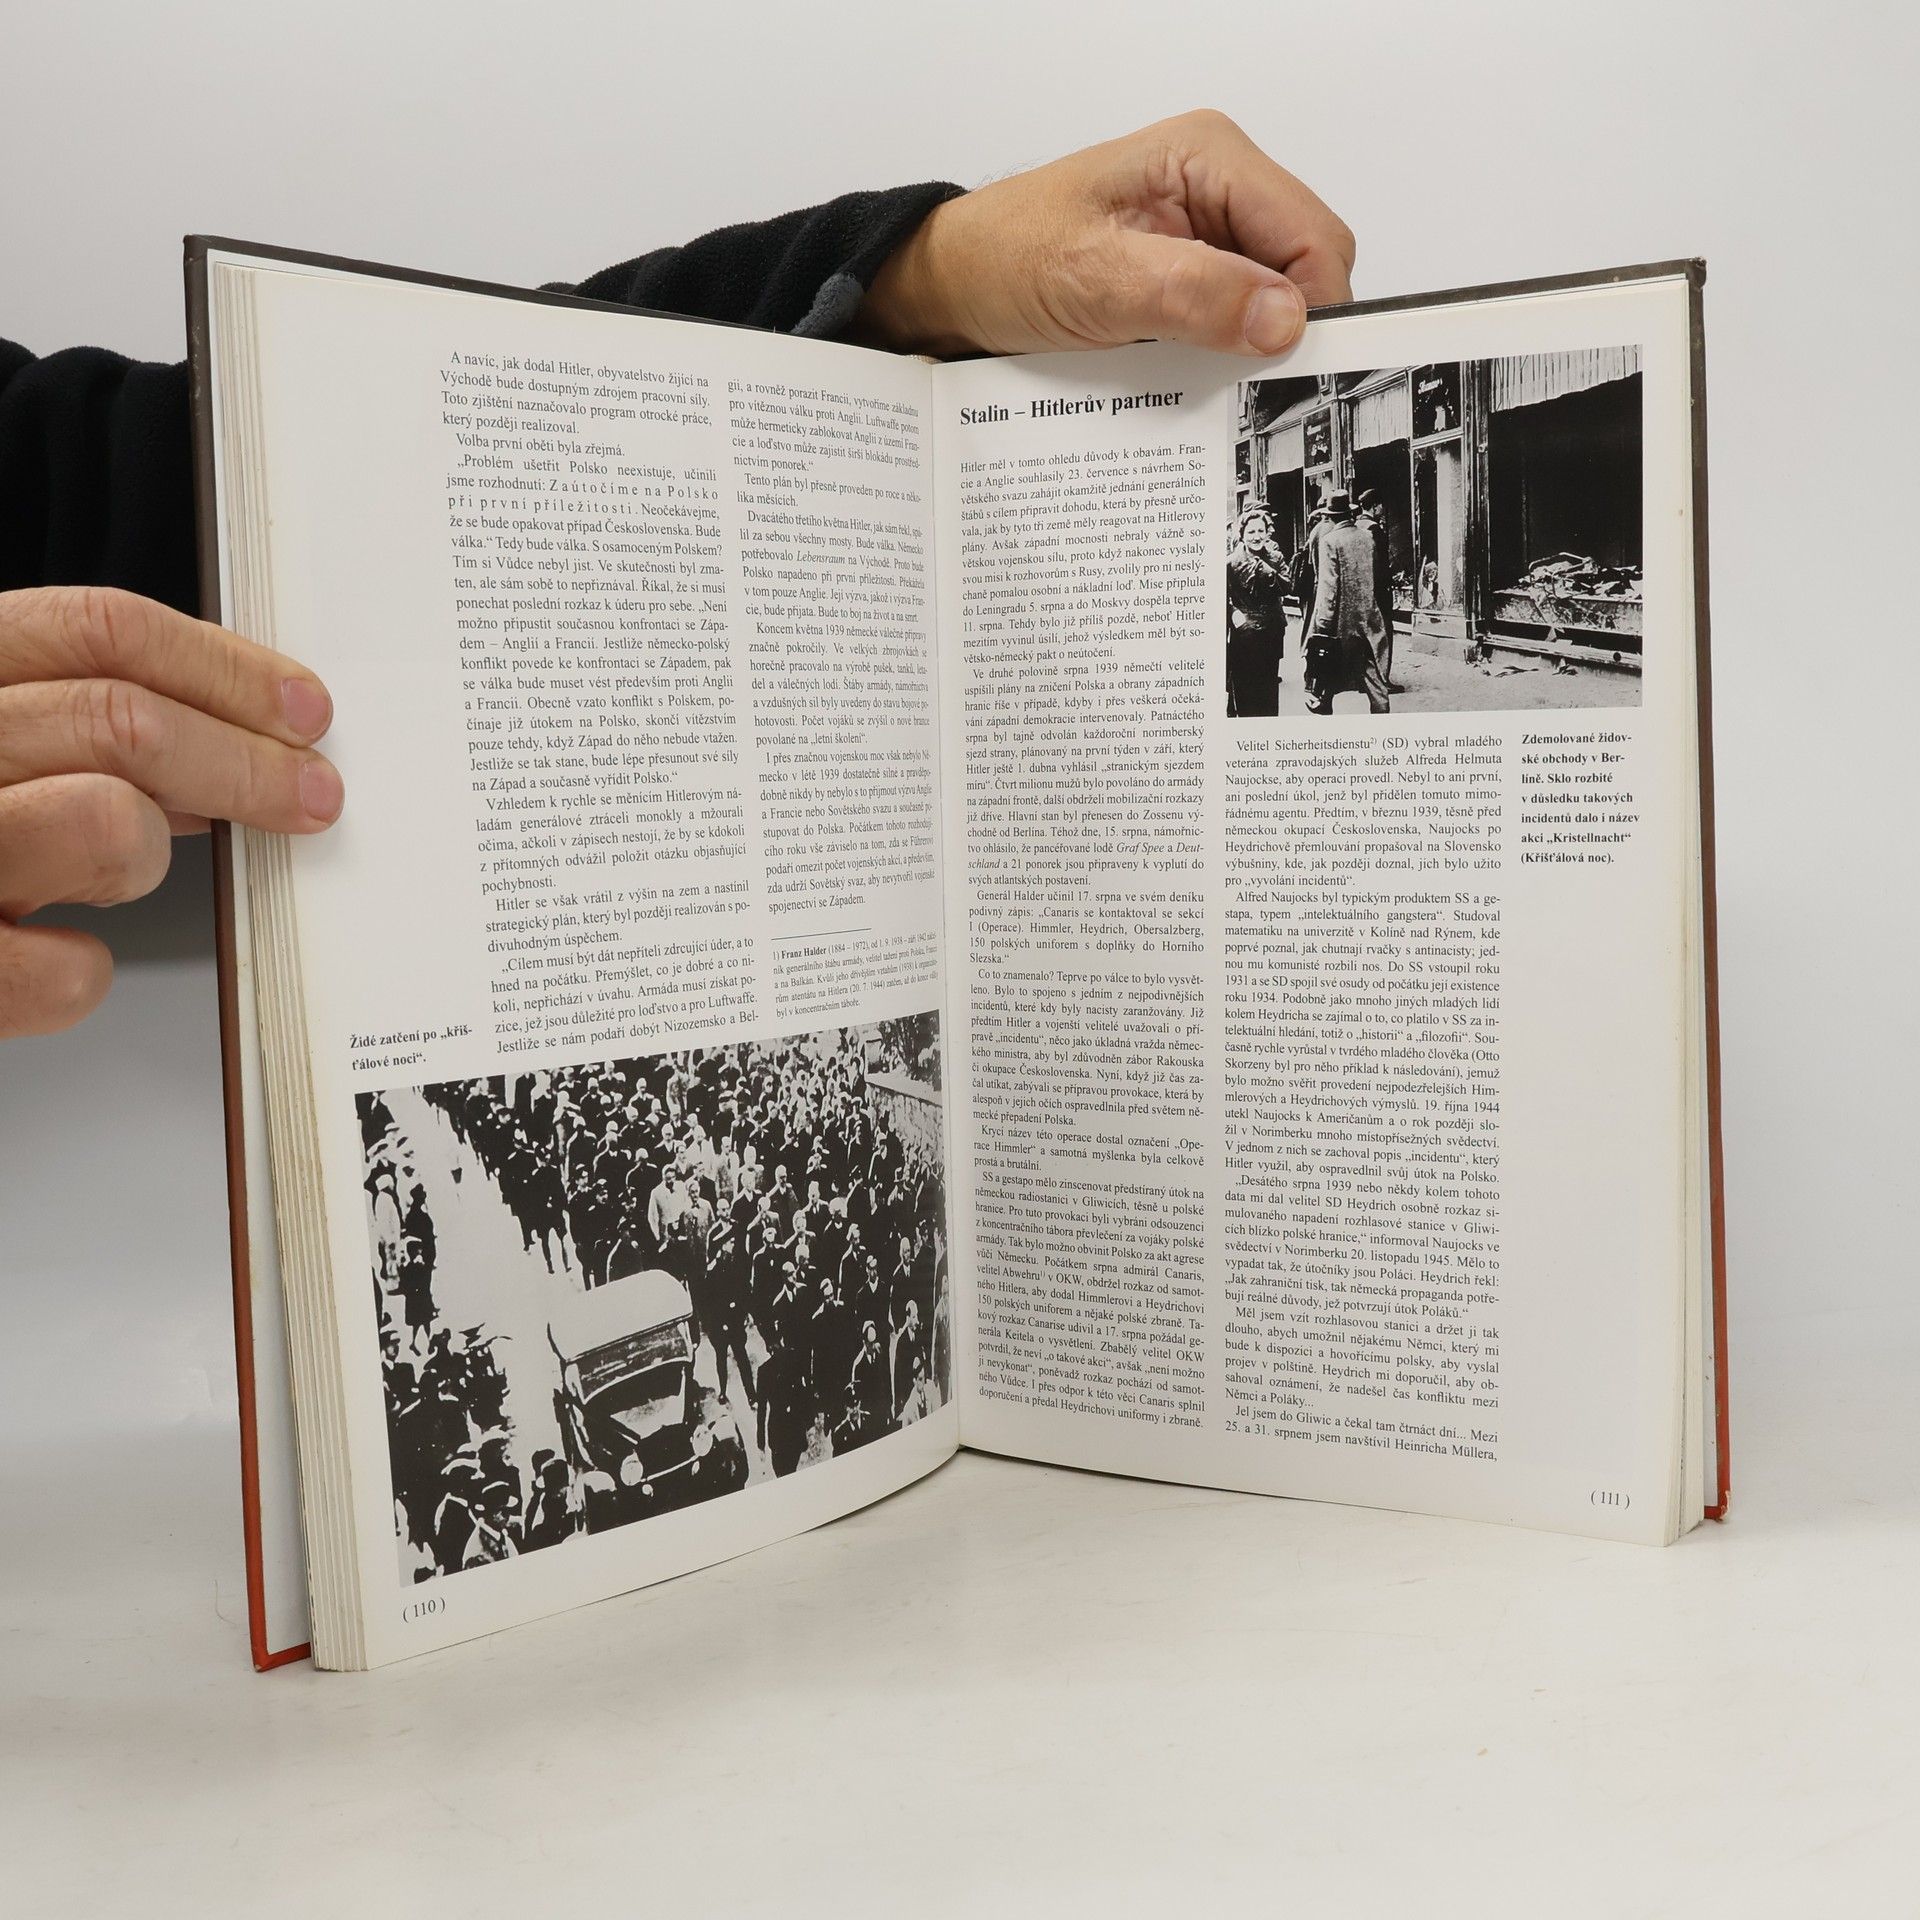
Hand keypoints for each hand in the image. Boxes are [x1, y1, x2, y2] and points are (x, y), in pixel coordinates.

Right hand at [0, 586, 341, 1038]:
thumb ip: (63, 729)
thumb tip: (218, 742)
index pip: (94, 629)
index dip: (222, 667)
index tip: (302, 707)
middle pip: (121, 721)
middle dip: (247, 761)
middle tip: (312, 796)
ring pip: (107, 823)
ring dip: (142, 857)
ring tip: (116, 873)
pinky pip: (66, 972)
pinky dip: (79, 972)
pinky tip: (50, 954)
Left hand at [857, 109, 1354, 359]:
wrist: (954, 285)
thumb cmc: (1004, 259)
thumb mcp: (1096, 279)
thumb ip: (1191, 292)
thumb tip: (1283, 317)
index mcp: (1210, 156)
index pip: (1313, 234)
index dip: (1316, 307)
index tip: (1292, 370)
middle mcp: (1220, 187)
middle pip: (1306, 269)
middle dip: (1288, 332)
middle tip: (1254, 391)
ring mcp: (1207, 233)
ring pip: (1275, 303)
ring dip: (1253, 350)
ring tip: (1215, 388)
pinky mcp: (1190, 276)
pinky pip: (1235, 322)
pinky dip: (1225, 357)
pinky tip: (1197, 380)